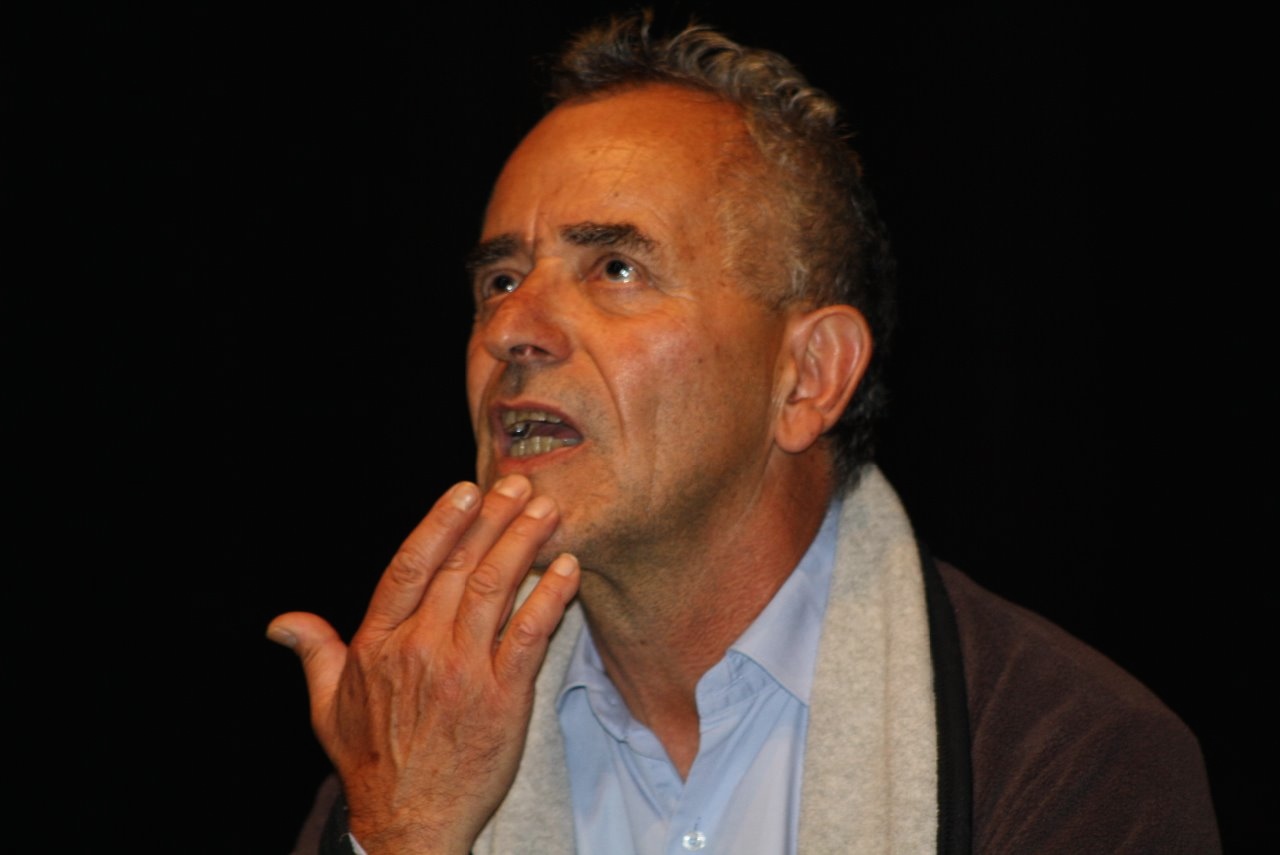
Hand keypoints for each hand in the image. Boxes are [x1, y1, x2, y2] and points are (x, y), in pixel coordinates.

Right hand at [267, 475, 579, 853]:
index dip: (440, 523)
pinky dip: (550, 597)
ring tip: (546, 511)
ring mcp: (464, 672)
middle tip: (518, 485)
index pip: (410, 566)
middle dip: (492, 520)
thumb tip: (282, 622)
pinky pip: (530, 634)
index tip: (465, 491)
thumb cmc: (371, 763)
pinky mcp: (503, 698)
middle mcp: (420, 649)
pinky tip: (567, 569)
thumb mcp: (327, 707)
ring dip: (524, 544)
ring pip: (494, 590)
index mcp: (379, 644)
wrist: (409, 824)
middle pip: (459, 568)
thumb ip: (314, 653)